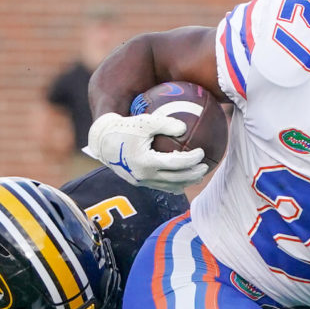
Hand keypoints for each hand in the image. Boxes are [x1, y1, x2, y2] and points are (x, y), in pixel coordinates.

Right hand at [82, 112, 207, 192]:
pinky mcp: (139, 183)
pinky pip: (161, 187)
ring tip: (198, 176)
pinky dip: (174, 184)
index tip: (202, 152)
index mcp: (146, 162)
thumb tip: (184, 128)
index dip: (192, 159)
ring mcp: (141, 181)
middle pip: (176, 179)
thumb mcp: (144, 122)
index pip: (176, 163)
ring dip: (186, 182)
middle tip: (206, 167)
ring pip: (169, 187)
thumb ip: (164, 123)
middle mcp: (144, 175)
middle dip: (193, 174)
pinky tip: (183, 178)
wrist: (103, 142)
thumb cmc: (125, 128)